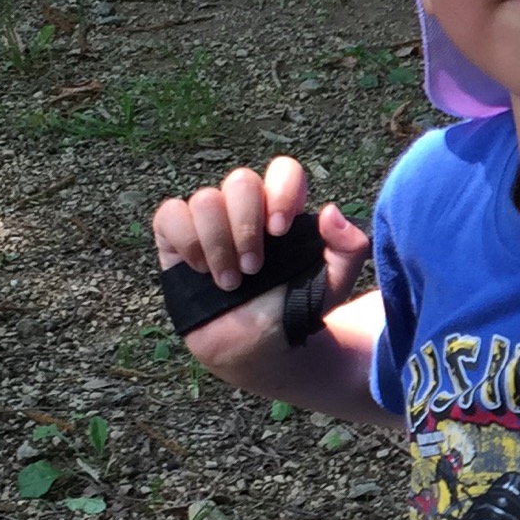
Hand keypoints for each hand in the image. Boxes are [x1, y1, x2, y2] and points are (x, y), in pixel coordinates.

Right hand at [149, 156, 369, 367]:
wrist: (257, 349)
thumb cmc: (293, 311)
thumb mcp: (334, 286)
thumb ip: (349, 250)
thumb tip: (330, 211)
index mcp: (281, 209)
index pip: (282, 170)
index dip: (281, 190)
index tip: (281, 230)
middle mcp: (243, 208)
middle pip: (240, 180)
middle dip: (246, 227)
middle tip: (254, 268)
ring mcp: (209, 221)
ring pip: (205, 199)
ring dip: (218, 245)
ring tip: (230, 282)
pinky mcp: (176, 237)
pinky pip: (170, 215)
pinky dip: (187, 242)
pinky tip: (201, 270)